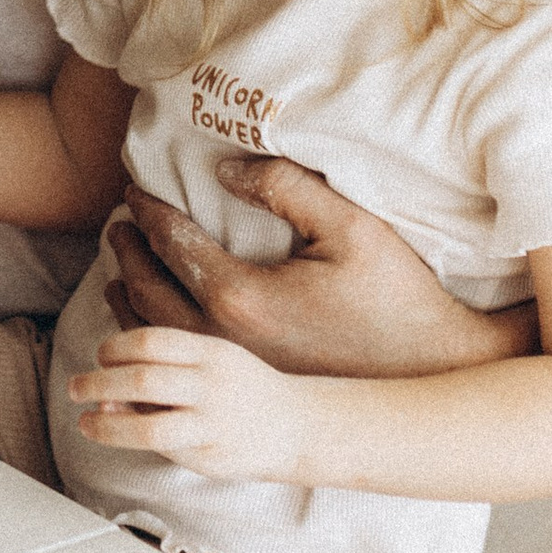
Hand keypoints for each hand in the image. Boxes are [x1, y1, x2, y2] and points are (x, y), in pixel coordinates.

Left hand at [65, 320, 307, 481]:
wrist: (297, 425)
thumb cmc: (241, 387)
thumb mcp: (210, 360)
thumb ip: (164, 366)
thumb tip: (105, 389)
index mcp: (210, 351)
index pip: (151, 342)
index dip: (115, 347)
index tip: (100, 356)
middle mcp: (212, 385)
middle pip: (142, 380)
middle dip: (98, 383)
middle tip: (74, 388)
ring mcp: (213, 424)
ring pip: (148, 425)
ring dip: (106, 425)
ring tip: (85, 422)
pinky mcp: (212, 457)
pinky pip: (164, 449)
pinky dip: (134, 441)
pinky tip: (119, 435)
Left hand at [107, 160, 537, 374]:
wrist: (433, 369)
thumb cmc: (396, 297)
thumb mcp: (350, 227)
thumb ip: (285, 187)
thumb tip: (226, 168)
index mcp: (241, 295)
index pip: (172, 244)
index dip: (147, 214)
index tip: (131, 194)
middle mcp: (224, 337)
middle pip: (148, 291)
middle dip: (128, 254)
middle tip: (118, 228)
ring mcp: (233, 368)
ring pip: (155, 333)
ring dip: (130, 297)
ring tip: (122, 271)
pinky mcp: (249, 384)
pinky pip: (179, 359)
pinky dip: (152, 335)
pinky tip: (154, 322)